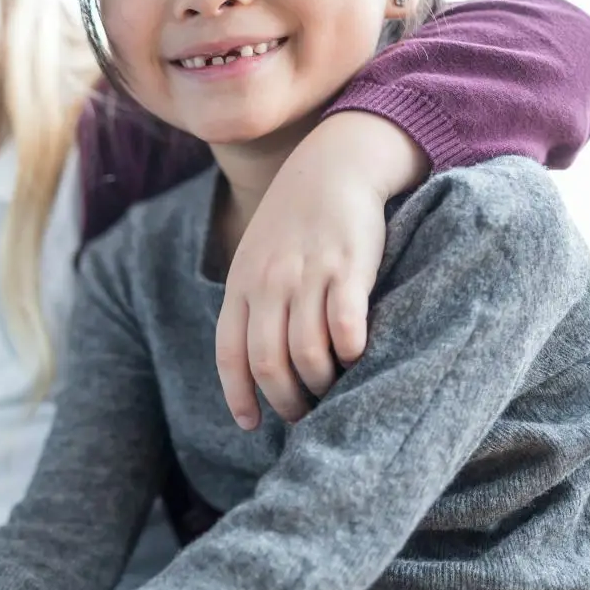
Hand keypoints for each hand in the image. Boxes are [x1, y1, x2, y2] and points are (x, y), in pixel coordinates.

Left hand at [216, 110, 427, 428]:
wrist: (333, 165)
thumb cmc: (295, 221)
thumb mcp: (258, 258)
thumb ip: (252, 303)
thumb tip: (256, 361)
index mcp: (241, 285)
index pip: (230, 354)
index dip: (239, 395)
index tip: (250, 425)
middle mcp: (269, 284)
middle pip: (268, 362)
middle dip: (285, 400)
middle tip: (304, 415)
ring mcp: (307, 276)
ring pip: (307, 352)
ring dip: (320, 383)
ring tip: (333, 391)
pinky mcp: (348, 267)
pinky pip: (346, 324)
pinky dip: (351, 351)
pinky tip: (358, 357)